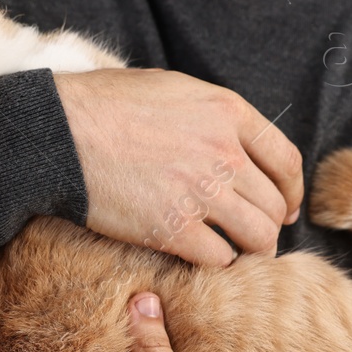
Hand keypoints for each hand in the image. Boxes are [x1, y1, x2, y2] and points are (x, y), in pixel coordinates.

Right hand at [54, 68, 302, 266]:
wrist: (59, 133)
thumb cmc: (104, 105)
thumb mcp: (171, 88)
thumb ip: (210, 116)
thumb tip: (231, 140)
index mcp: (227, 112)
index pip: (286, 160)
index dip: (292, 190)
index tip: (287, 206)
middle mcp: (224, 152)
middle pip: (275, 203)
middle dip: (271, 223)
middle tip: (256, 235)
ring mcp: (201, 192)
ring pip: (258, 235)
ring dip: (252, 249)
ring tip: (238, 253)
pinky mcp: (174, 229)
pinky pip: (219, 258)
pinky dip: (217, 263)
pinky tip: (203, 257)